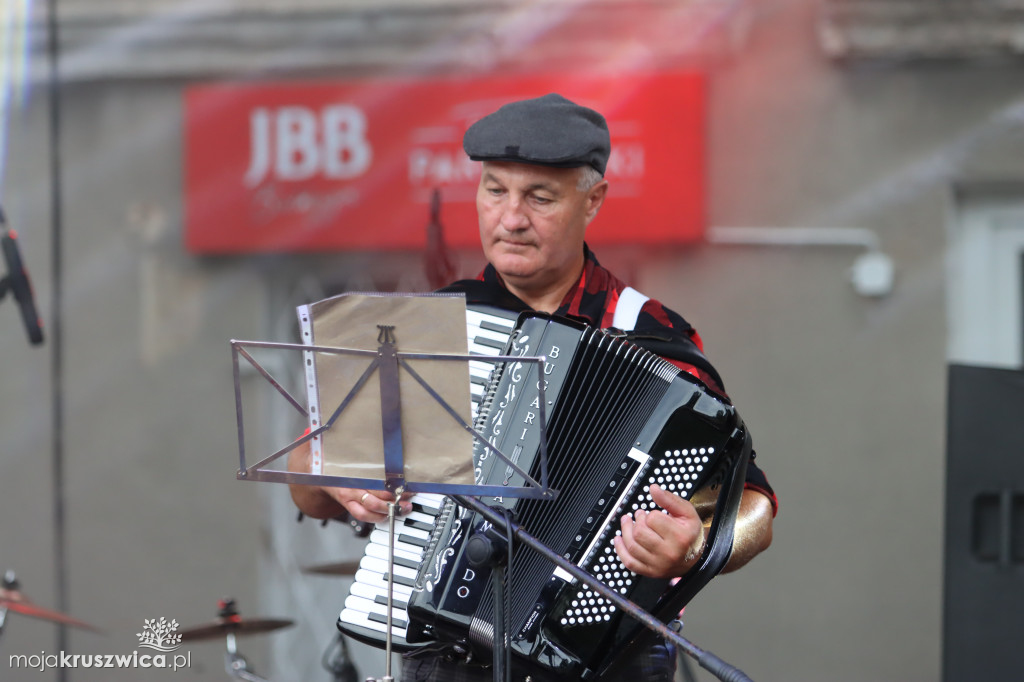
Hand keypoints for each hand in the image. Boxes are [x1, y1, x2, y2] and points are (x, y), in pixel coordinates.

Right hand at [287, 438, 411, 522]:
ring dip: (389, 511)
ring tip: (404, 507)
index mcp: (351, 474)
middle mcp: (351, 488)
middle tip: (408, 497)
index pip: (373, 482)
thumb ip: (353, 441)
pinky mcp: (350, 506)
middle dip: (394, 500)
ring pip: (371, 511)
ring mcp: (351, 499)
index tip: (404, 484)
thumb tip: (361, 423)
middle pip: (376, 498)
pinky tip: (390, 514)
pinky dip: (378, 517)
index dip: (389, 486)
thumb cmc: (331, 459)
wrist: (313, 473)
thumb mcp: (341, 448)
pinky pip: (364, 516)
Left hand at [613, 484, 704, 578]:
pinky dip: (620, 550)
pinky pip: (629, 562)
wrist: (696, 558)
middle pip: (639, 533)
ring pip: (632, 546)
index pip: (653, 519)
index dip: (650, 513)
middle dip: (637, 521)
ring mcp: (658, 564)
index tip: (653, 514)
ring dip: (625, 531)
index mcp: (680, 537)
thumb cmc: (690, 534)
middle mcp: (669, 553)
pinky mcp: (650, 572)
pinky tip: (619, 539)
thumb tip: (653, 489)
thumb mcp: (687, 513)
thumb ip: (670, 499)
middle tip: (639, 516)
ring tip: (627, 523)